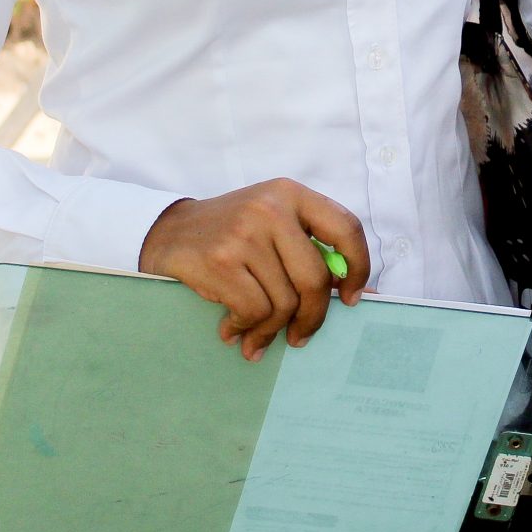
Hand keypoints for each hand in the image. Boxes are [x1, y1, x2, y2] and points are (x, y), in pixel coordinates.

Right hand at [137, 180, 368, 359]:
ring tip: (257, 337)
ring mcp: (244, 232)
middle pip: (314, 278)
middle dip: (312, 317)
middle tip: (300, 336)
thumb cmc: (231, 234)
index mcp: (292, 194)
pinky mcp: (220, 260)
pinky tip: (233, 329)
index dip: (358, 267)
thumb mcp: (272, 224)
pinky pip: (253, 310)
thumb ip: (310, 249)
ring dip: (271, 330)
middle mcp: (271, 208)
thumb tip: (364, 295)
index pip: (346, 228)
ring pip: (283, 301)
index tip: (350, 298)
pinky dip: (246, 328)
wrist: (168, 232)